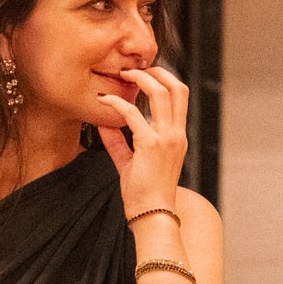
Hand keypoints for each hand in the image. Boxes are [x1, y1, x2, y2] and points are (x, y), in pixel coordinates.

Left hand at [93, 63, 188, 216]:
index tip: (144, 74)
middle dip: (157, 71)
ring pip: (161, 93)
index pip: (179, 97)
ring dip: (141, 79)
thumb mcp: (131, 162)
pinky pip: (132, 114)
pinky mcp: (150, 145)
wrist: (152, 214)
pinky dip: (116, 103)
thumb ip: (118, 141)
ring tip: (123, 75)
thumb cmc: (144, 193)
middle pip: (177, 88)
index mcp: (177, 137)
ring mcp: (166, 138)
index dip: (164, 79)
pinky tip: (103, 100)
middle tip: (135, 69)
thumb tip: (103, 123)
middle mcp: (176, 134)